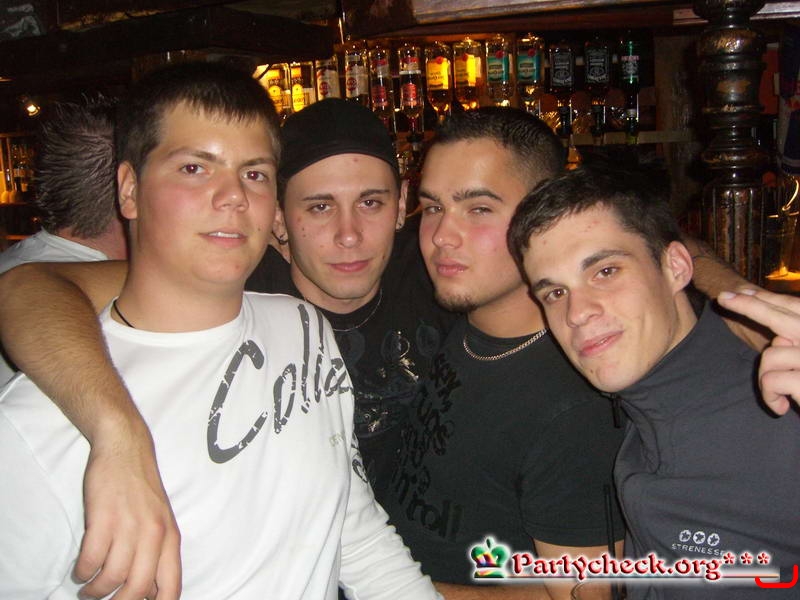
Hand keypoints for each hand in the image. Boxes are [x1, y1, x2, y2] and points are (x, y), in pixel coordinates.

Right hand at [75, 420, 180, 599]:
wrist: (126, 449)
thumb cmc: (142, 489)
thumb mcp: (161, 521)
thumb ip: (158, 554)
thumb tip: (151, 592)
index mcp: (171, 538)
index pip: (171, 587)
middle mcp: (154, 534)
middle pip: (138, 589)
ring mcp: (129, 525)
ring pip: (112, 577)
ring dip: (96, 590)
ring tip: (89, 588)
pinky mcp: (105, 517)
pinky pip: (91, 559)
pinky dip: (83, 571)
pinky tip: (82, 569)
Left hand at [717, 288, 799, 415]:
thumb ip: (797, 344)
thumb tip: (778, 336)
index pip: (798, 309)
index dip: (771, 300)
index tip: (743, 292)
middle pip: (784, 318)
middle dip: (750, 306)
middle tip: (723, 297)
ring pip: (771, 354)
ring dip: (766, 378)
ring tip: (780, 396)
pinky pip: (771, 379)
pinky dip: (769, 395)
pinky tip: (781, 407)